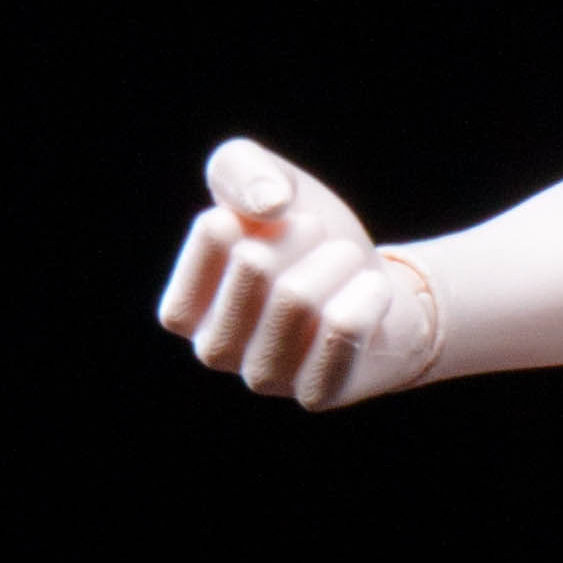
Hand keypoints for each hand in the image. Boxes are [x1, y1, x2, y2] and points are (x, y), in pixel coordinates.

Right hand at [157, 141, 441, 410]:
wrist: (377, 291)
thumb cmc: (308, 241)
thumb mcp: (268, 185)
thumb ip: (240, 168)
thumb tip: (267, 206)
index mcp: (185, 306)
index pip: (217, 231)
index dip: (263, 208)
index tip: (278, 219)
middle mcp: (213, 349)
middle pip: (257, 265)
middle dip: (303, 234)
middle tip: (320, 239)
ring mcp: (263, 378)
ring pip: (299, 299)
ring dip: (338, 261)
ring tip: (346, 261)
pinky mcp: (315, 393)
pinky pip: (343, 330)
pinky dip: (367, 294)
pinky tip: (372, 291)